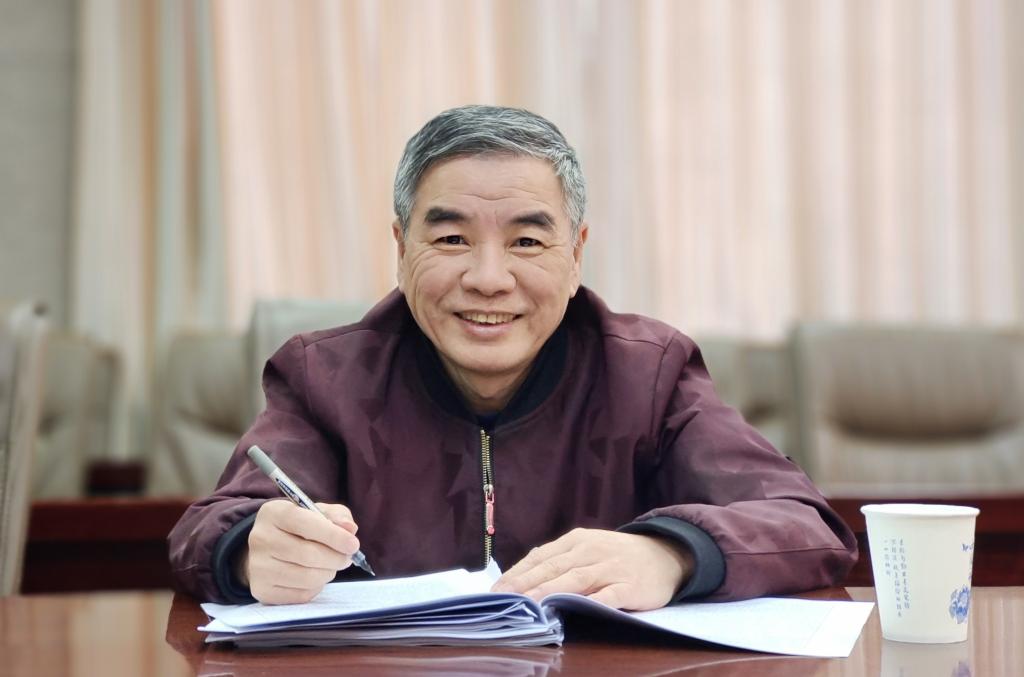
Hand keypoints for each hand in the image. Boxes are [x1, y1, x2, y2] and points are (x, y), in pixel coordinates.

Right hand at [240, 500, 360, 604]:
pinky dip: (316, 587)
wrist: (268, 549)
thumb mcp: (317, 513)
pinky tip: (315, 576)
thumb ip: (337, 516)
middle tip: (347, 558)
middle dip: (335, 558)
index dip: (333, 536)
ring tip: (331, 566)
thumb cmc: (299, 527)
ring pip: (306, 577)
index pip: (305, 523)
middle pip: (308, 554)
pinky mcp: (262, 590)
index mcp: (274, 513)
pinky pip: (301, 595)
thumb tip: (349, 529)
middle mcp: (260, 538)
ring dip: (328, 573)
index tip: (353, 544)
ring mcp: (258, 567)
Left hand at [490, 528, 692, 610]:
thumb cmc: (618, 555)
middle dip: (525, 585)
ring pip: (574, 580)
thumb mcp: (587, 548)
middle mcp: (590, 551)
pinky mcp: (629, 585)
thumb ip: (560, 559)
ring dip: (550, 592)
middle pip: (552, 569)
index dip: (517, 574)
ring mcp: (610, 568)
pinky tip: (574, 610)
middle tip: (503, 600)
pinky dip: (590, 602)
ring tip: (530, 606)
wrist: (665, 553)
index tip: (496, 590)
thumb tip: (523, 575)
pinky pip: (607, 595)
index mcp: (576, 541)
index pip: (540, 558)